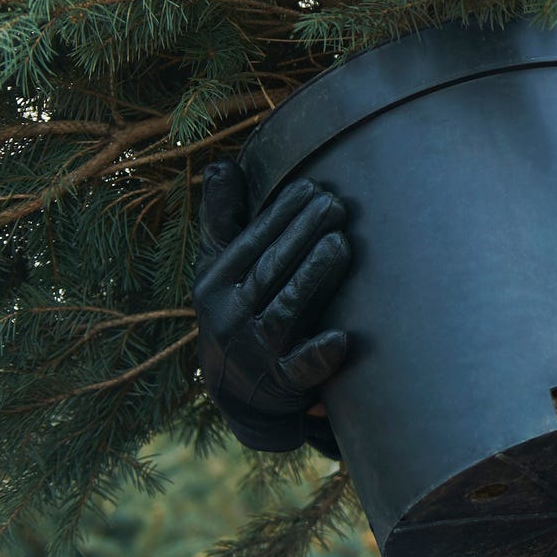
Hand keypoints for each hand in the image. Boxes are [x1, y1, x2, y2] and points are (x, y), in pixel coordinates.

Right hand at [194, 160, 352, 454]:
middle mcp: (228, 318)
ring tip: (342, 243)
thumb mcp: (219, 268)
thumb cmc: (236, 309)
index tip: (312, 186)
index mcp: (214, 285)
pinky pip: (299, 369)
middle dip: (302, 235)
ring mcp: (254, 352)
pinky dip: (318, 354)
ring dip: (312, 277)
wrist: (237, 391)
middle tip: (337, 204)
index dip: (280, 214)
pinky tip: (342, 338)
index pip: (248, 244)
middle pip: (269, 271)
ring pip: (284, 310)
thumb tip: (222, 164)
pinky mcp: (280, 383)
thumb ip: (223, 218)